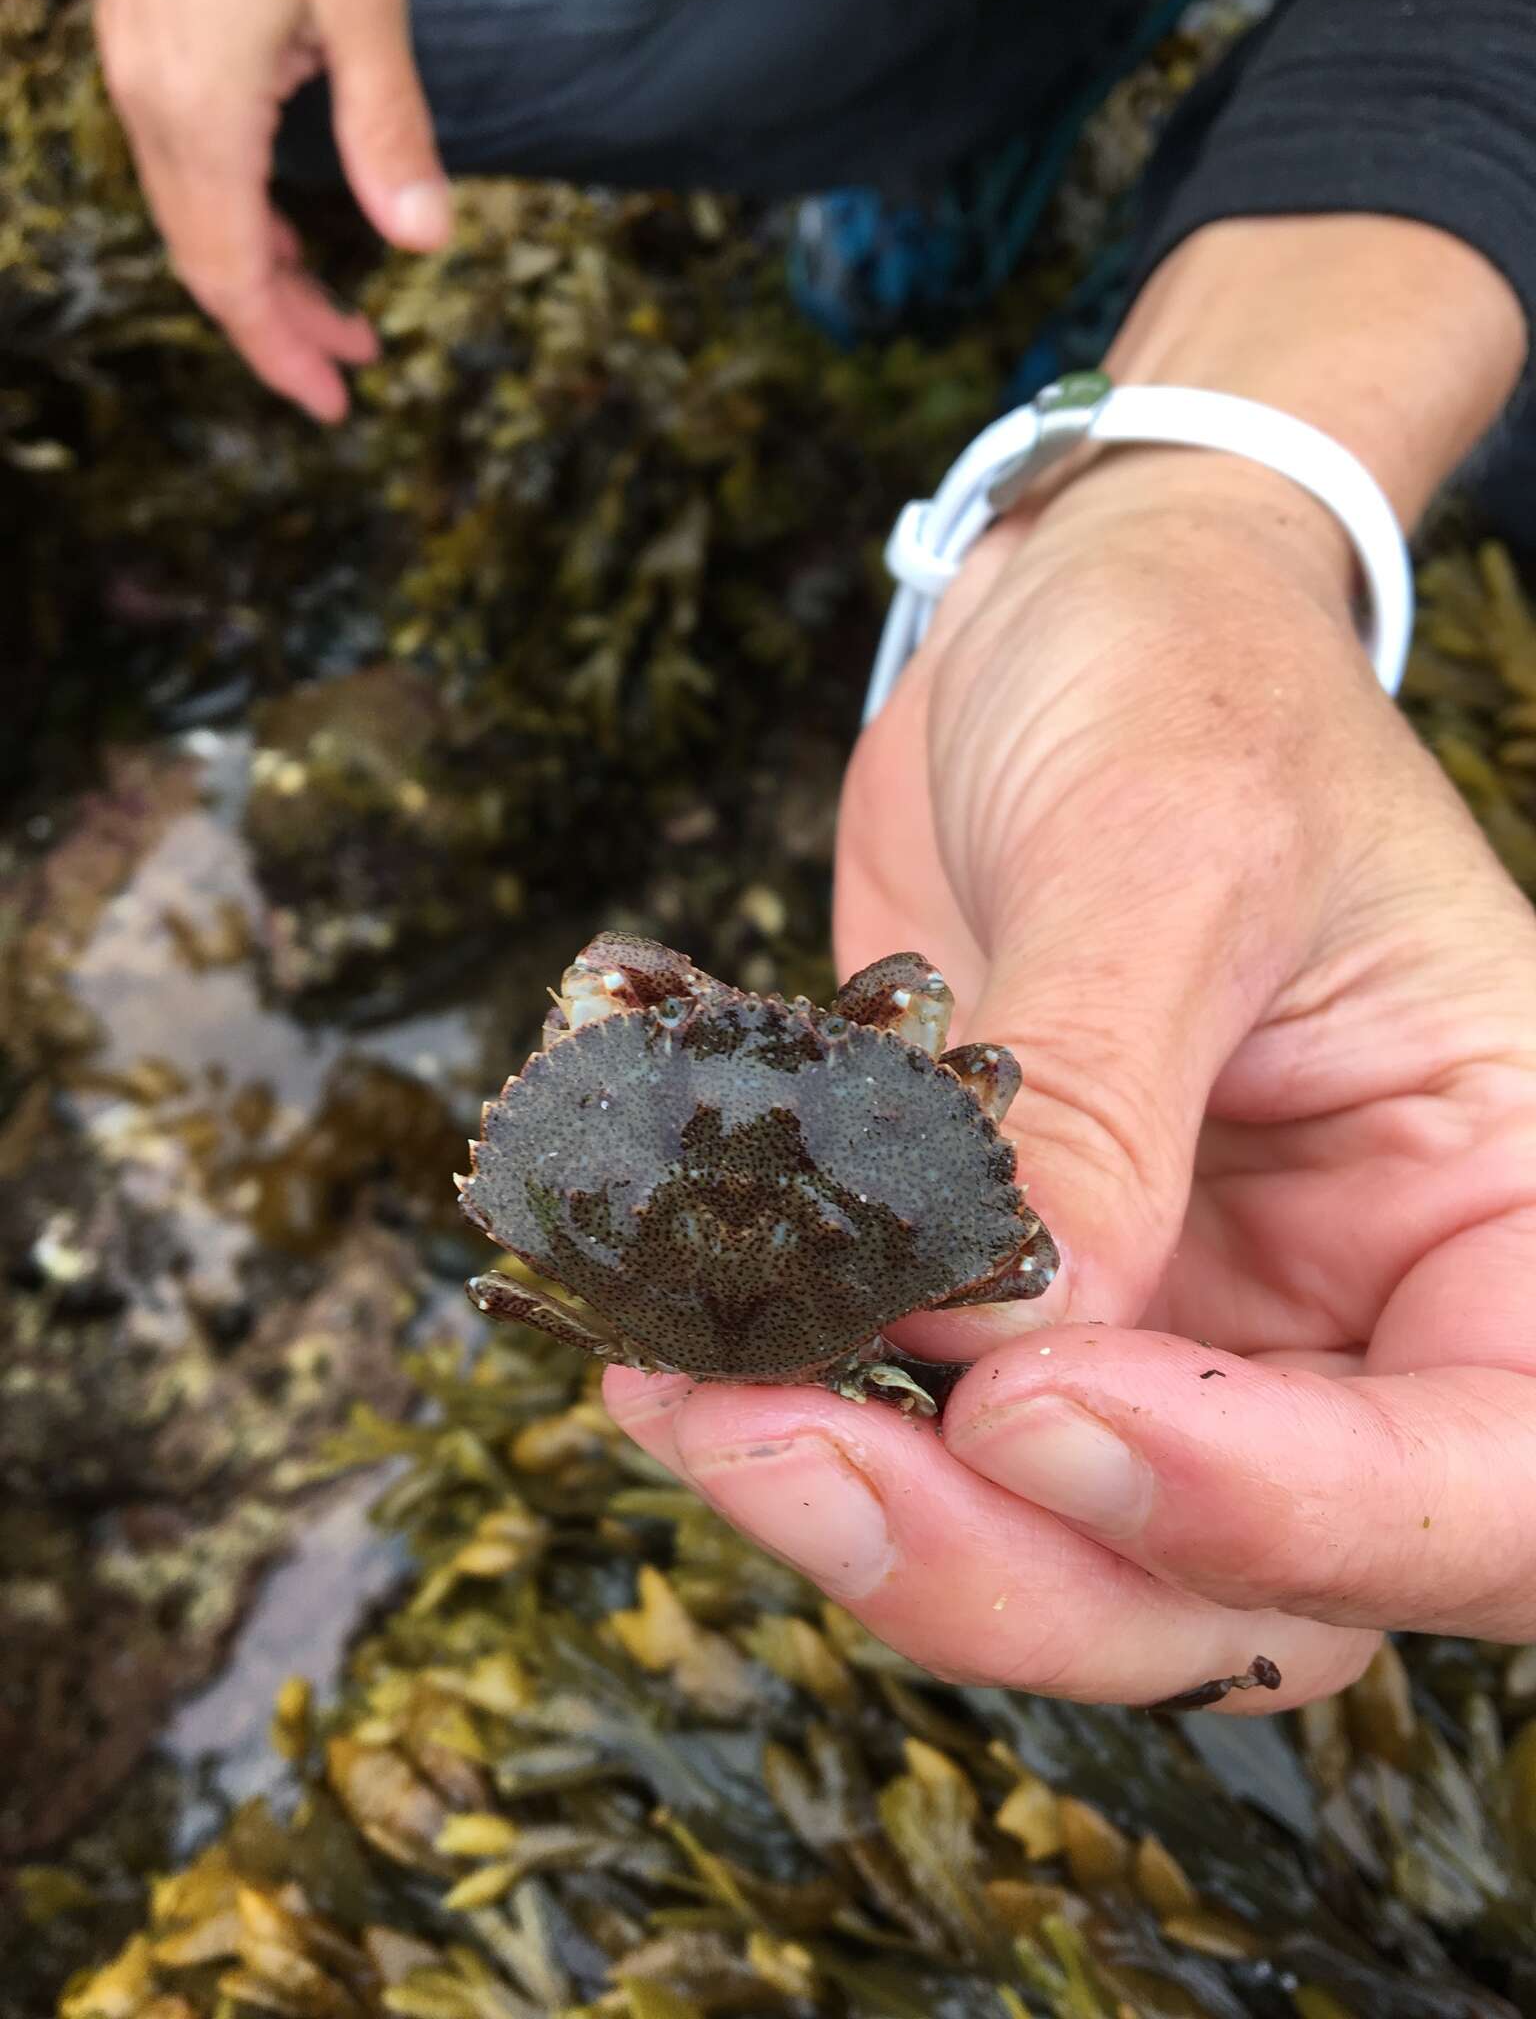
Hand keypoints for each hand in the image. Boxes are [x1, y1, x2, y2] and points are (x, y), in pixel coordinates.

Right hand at [96, 0, 451, 419]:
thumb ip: (389, 125)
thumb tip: (425, 239)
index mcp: (199, 112)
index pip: (228, 277)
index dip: (281, 352)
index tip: (336, 404)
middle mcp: (151, 102)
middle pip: (206, 260)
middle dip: (280, 328)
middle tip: (352, 375)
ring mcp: (138, 71)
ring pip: (192, 216)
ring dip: (263, 275)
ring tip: (342, 319)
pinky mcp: (148, 43)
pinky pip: (186, 164)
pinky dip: (239, 215)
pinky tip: (289, 229)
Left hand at [608, 441, 1535, 1708]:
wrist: (1073, 630)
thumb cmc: (1188, 679)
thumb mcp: (1174, 846)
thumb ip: (1102, 1104)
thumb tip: (997, 1339)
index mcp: (1513, 1211)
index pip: (1488, 1481)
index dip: (1283, 1511)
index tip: (1039, 1408)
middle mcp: (1368, 1319)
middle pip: (1251, 1590)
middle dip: (1015, 1559)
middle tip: (793, 1446)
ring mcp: (1192, 1334)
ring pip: (1068, 1560)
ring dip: (876, 1524)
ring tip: (691, 1398)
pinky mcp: (1028, 1313)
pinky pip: (932, 1450)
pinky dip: (807, 1437)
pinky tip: (674, 1360)